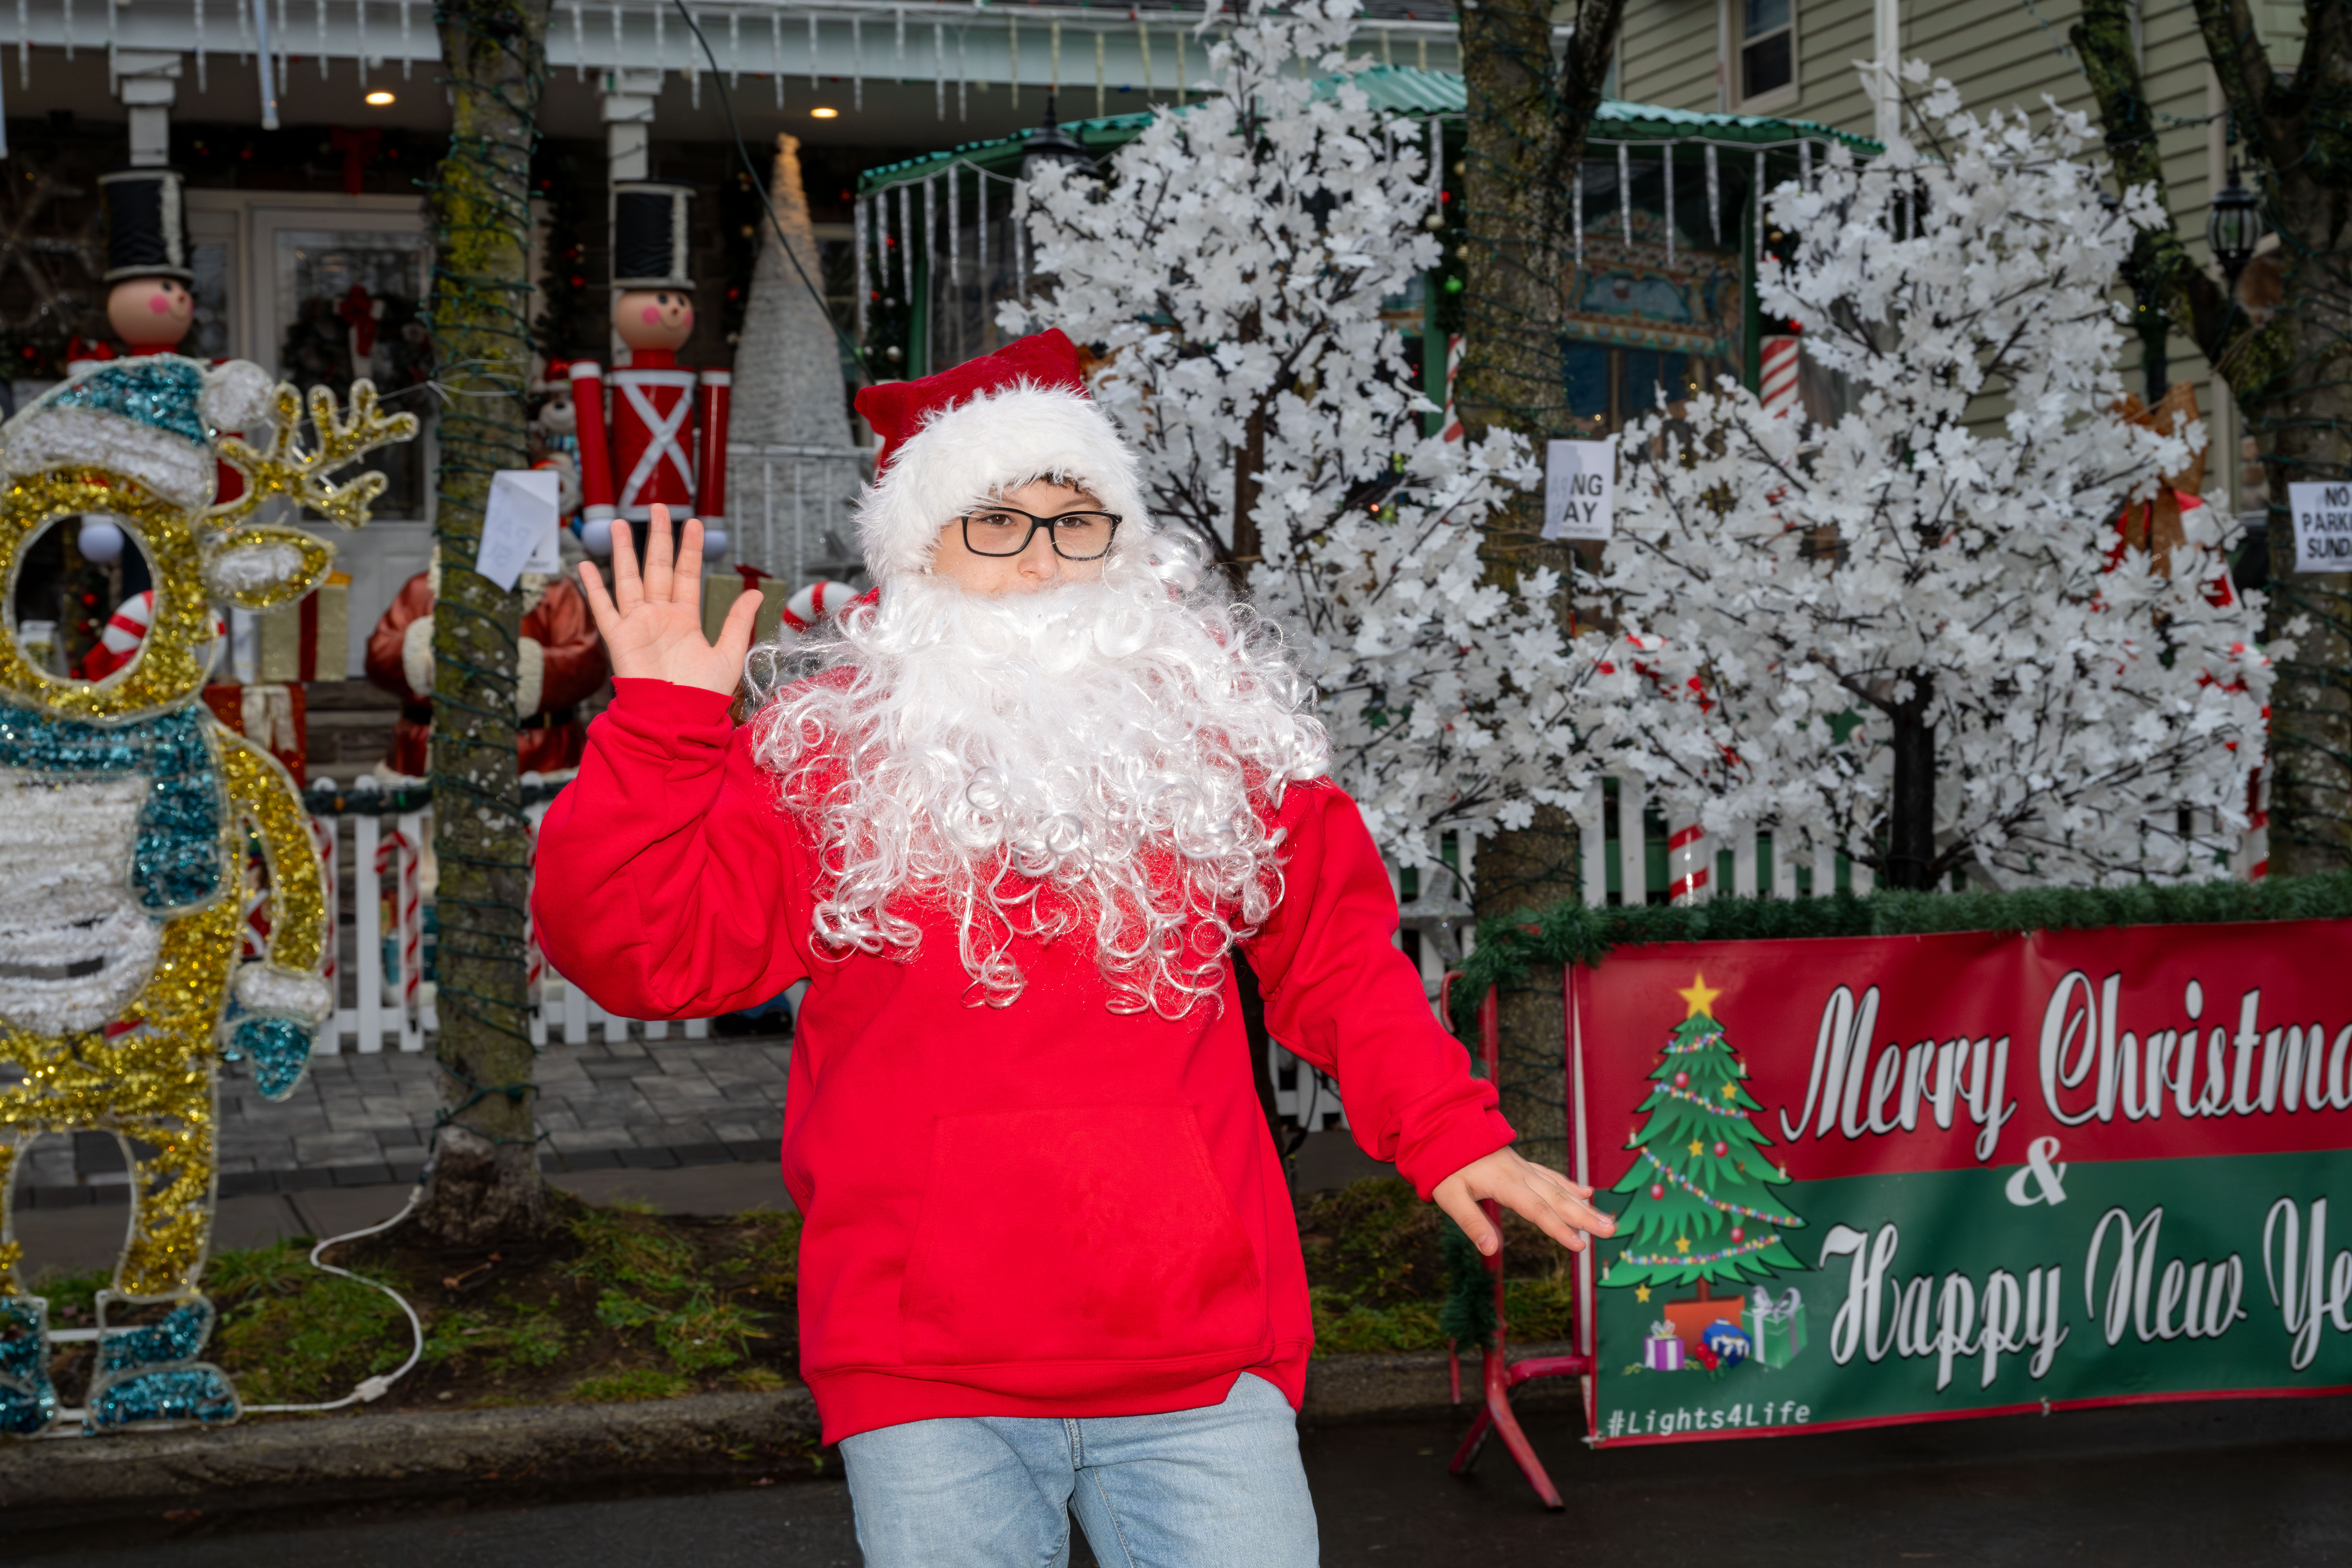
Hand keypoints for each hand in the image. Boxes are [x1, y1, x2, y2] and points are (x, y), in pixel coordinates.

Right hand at [578, 504, 759, 696]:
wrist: (678, 718)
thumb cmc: (703, 694)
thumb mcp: (728, 653)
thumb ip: (737, 622)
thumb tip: (756, 593)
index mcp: (685, 619)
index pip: (687, 574)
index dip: (690, 549)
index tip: (694, 523)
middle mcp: (660, 616)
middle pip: (657, 568)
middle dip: (658, 538)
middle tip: (657, 508)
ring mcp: (638, 624)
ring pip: (629, 579)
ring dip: (624, 552)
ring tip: (621, 524)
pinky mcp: (619, 637)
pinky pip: (604, 608)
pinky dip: (593, 587)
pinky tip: (585, 566)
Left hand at [1432, 1147, 1617, 1256]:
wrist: (1444, 1127)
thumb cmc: (1444, 1164)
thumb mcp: (1449, 1196)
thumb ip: (1471, 1222)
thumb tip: (1490, 1250)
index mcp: (1504, 1183)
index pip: (1536, 1210)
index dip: (1558, 1228)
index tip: (1579, 1245)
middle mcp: (1520, 1174)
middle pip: (1557, 1199)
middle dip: (1585, 1217)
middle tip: (1611, 1230)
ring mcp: (1524, 1168)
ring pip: (1559, 1188)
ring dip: (1584, 1206)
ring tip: (1607, 1221)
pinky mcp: (1522, 1165)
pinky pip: (1551, 1176)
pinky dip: (1570, 1185)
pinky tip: (1586, 1193)